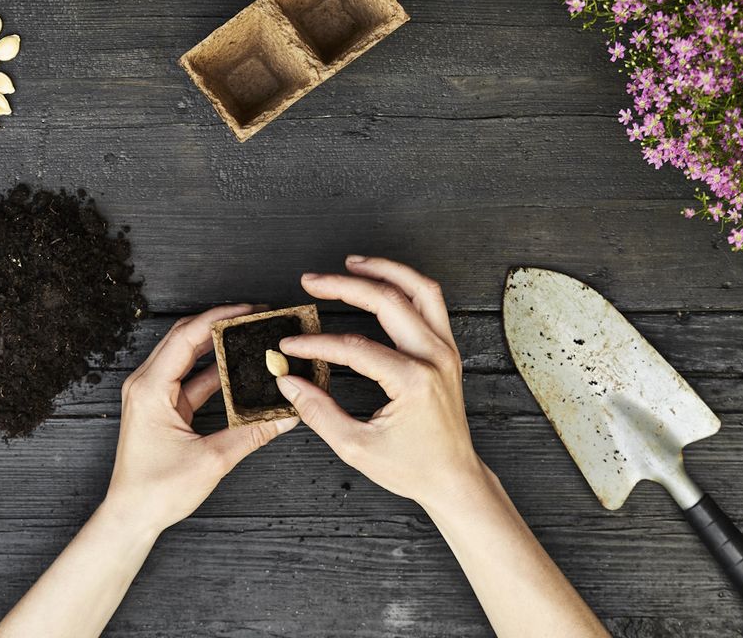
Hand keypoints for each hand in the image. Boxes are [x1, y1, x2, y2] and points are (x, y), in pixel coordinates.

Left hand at [103, 305, 299, 533]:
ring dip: (216, 346)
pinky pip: (188, 379)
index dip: (219, 318)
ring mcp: (151, 396)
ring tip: (248, 339)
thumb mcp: (212, 459)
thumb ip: (251, 433)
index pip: (186, 337)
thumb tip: (284, 415)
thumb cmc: (156, 491)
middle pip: (184, 338)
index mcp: (150, 389)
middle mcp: (145, 385)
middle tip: (253, 318)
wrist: (131, 516)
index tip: (248, 310)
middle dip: (219, 324)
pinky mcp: (160, 408)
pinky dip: (212, 372)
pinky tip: (237, 371)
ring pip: (186, 357)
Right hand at [276, 256, 482, 509]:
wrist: (453, 478)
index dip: (316, 344)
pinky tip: (381, 280)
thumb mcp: (356, 447)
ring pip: (419, 289)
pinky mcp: (447, 351)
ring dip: (384, 270)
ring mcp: (445, 350)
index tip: (289, 346)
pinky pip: (431, 303)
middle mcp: (434, 358)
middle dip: (343, 286)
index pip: (354, 347)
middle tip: (311, 281)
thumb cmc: (412, 467)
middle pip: (387, 301)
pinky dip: (405, 284)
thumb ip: (318, 412)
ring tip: (351, 263)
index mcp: (412, 381)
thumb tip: (289, 383)